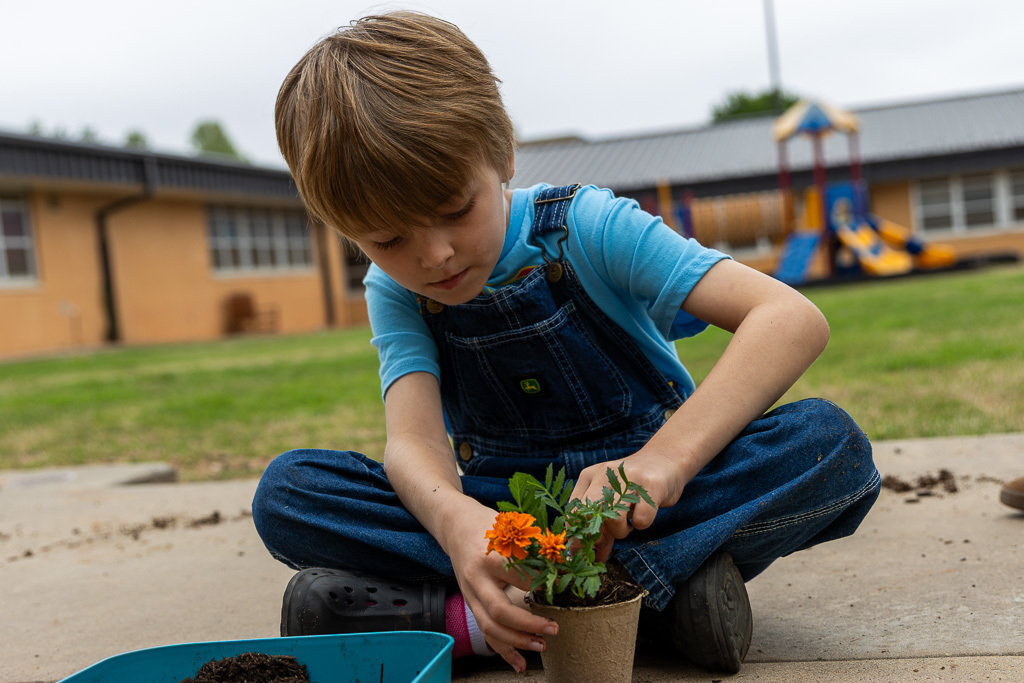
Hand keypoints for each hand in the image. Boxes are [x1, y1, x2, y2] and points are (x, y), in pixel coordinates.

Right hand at [443, 503, 558, 672]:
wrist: (456, 525)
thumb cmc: (490, 524)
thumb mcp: (512, 528)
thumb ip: (536, 547)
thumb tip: (568, 565)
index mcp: (490, 556)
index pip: (520, 577)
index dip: (545, 587)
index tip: (566, 591)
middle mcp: (477, 578)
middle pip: (500, 610)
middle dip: (528, 624)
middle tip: (554, 629)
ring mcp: (470, 593)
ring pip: (490, 627)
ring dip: (517, 642)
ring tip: (542, 646)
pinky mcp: (471, 603)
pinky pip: (485, 632)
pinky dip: (503, 651)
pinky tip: (520, 664)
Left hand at [569, 450, 686, 560]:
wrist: (663, 460)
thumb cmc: (632, 487)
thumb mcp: (609, 501)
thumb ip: (600, 527)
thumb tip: (591, 558)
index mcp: (588, 476)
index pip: (573, 512)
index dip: (578, 536)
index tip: (587, 549)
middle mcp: (605, 474)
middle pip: (588, 515)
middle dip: (595, 537)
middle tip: (605, 543)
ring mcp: (628, 478)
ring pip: (613, 519)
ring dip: (621, 532)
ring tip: (628, 525)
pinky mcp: (651, 485)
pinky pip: (641, 519)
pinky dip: (642, 524)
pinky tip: (643, 514)